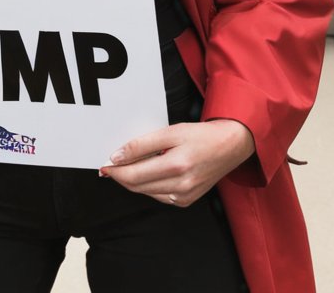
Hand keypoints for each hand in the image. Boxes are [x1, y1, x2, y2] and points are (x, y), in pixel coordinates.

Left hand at [101, 119, 254, 207]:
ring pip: (146, 192)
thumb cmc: (201, 135)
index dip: (115, 171)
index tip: (103, 164)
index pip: (134, 174)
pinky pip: (159, 196)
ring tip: (124, 167)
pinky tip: (146, 174)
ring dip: (132, 182)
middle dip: (120, 176)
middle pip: (138, 186)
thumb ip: (142, 144)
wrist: (229, 146)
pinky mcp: (187, 201)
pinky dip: (148, 186)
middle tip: (107, 167)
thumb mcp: (170, 132)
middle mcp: (180, 186)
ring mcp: (184, 196)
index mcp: (176, 166)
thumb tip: (118, 156)